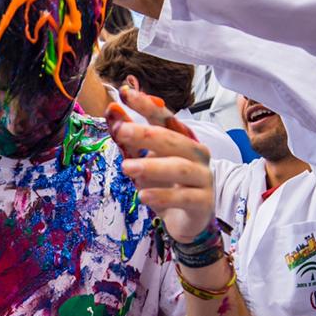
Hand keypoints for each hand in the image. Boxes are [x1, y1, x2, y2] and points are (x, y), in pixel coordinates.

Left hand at [108, 86, 213, 242]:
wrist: (186, 222)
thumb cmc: (165, 186)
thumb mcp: (143, 161)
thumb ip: (128, 138)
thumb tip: (112, 109)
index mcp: (182, 139)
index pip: (165, 117)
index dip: (147, 105)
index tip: (125, 93)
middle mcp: (196, 153)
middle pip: (173, 139)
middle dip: (146, 134)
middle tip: (121, 131)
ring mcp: (202, 177)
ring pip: (179, 167)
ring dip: (152, 165)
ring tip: (126, 167)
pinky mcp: (203, 202)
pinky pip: (183, 196)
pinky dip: (162, 195)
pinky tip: (143, 195)